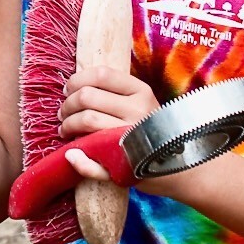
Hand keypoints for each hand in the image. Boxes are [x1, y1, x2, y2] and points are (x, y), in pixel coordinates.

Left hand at [57, 67, 158, 182]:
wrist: (180, 168)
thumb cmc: (149, 130)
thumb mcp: (138, 103)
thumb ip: (112, 92)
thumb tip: (71, 87)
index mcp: (141, 92)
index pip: (102, 74)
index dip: (77, 80)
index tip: (68, 90)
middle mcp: (139, 111)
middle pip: (88, 97)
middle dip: (67, 104)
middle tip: (63, 113)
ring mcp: (133, 136)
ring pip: (87, 120)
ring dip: (67, 124)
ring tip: (65, 128)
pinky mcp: (126, 162)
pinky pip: (93, 157)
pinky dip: (77, 158)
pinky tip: (72, 153)